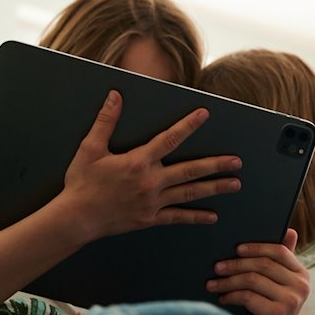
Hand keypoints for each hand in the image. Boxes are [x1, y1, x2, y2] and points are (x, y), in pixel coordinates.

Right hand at [58, 90, 242, 241]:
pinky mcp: (150, 219)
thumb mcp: (90, 149)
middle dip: (216, 165)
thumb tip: (115, 96)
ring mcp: (153, 202)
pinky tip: (212, 216)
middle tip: (237, 161)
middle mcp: (150, 182)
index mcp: (138, 162)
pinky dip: (196, 217)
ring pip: (190, 194)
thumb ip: (105, 121)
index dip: (188, 125)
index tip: (205, 114)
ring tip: (235, 184)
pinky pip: (178, 218)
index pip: (169, 139)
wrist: (77, 218)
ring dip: (214, 188)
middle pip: (190, 170)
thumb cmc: (82, 183)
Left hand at [206, 228, 309, 314]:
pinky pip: (247, 296)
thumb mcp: (277, 285)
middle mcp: (301, 286)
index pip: (279, 251)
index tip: (236, 249)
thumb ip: (281, 260)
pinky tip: (222, 298)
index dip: (256, 247)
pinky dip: (230, 295)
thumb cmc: (270, 309)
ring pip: (251, 279)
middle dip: (235, 264)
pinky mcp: (277, 314)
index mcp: (302, 275)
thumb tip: (290, 231)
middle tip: (216, 267)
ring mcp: (291, 300)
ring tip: (212, 284)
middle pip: (262, 265)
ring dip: (227, 281)